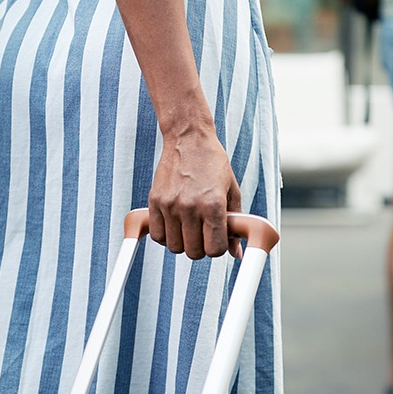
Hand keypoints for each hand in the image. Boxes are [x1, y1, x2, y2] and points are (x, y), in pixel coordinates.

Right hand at [148, 120, 241, 259]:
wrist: (188, 139)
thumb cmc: (213, 163)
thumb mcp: (231, 191)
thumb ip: (235, 225)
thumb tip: (237, 254)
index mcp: (213, 205)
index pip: (214, 249)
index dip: (218, 248)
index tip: (217, 239)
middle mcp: (191, 207)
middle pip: (194, 252)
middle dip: (201, 248)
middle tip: (203, 235)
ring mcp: (170, 205)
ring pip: (174, 247)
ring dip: (183, 243)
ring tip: (189, 228)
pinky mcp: (155, 201)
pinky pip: (157, 235)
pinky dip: (166, 236)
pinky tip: (174, 225)